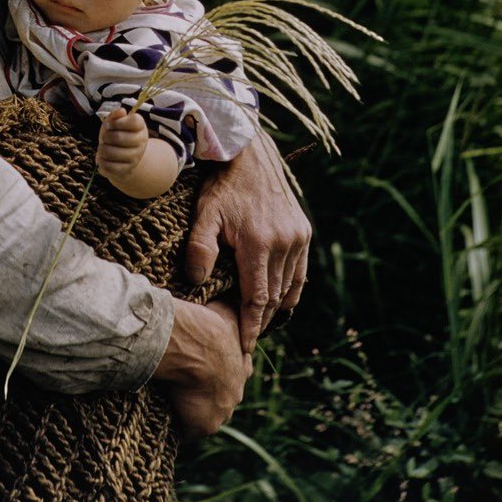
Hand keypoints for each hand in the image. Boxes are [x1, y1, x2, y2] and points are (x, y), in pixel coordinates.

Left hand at [96, 108, 148, 180]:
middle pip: (118, 137)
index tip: (109, 125)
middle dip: (106, 136)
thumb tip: (121, 111)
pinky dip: (101, 161)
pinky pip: (108, 166)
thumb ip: (116, 115)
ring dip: (102, 149)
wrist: (121, 157)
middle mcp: (142, 142)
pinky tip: (103, 158)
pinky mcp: (127, 170)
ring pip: (110, 152)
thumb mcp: (114, 123)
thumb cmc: (116, 135)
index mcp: (140, 127)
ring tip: (103, 148)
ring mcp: (135, 157)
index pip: (133, 121)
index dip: (117, 122)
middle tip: (105, 137)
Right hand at [154, 298, 251, 438]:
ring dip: (190, 408)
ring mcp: (222, 411)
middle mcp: (236, 391)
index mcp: (243, 365)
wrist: (193, 344)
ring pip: (206, 413)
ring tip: (168, 398)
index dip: (219, 368)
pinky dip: (176, 424)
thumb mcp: (224, 311)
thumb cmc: (206, 322)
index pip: (236, 371)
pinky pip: (187, 429)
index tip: (203, 364)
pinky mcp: (203, 425)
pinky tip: (161, 414)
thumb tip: (228, 300)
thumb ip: (228, 313)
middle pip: (221, 396)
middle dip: (206, 391)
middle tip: (184, 382)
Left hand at [185, 130, 310, 352]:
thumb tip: (197, 282)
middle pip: (274, 296)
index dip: (251, 325)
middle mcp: (284, 243)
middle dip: (262, 320)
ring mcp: (297, 237)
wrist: (249, 156)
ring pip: (289, 286)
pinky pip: (300, 271)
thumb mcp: (205, 214)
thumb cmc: (222, 186)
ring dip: (277, 307)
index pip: (257, 298)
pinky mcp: (303, 231)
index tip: (245, 346)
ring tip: (261, 323)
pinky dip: (292, 289)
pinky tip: (280, 301)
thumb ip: (200, 248)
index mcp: (258, 242)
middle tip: (248, 338)